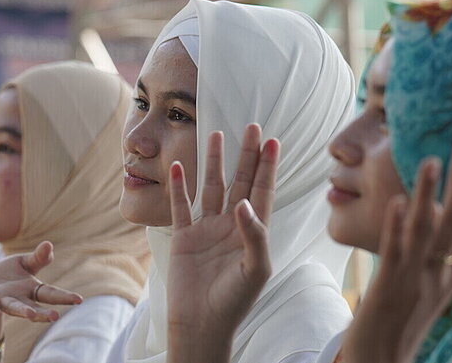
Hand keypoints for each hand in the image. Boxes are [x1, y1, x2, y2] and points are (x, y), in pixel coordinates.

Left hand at [0, 241, 82, 322]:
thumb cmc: (5, 277)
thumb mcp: (23, 263)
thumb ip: (38, 258)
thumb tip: (49, 245)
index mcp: (31, 290)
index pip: (49, 293)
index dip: (64, 297)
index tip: (79, 300)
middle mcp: (18, 299)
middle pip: (33, 307)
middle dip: (43, 313)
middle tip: (55, 317)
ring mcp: (0, 301)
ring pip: (13, 308)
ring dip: (22, 312)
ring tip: (32, 316)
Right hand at [167, 125, 278, 342]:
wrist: (200, 324)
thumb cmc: (234, 301)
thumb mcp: (254, 269)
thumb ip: (254, 235)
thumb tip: (244, 203)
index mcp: (252, 232)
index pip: (262, 191)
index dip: (268, 167)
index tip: (272, 141)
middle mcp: (231, 225)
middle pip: (240, 181)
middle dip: (246, 155)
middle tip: (252, 126)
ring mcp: (206, 229)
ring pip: (211, 187)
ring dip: (214, 162)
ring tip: (216, 135)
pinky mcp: (183, 236)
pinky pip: (181, 206)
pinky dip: (179, 186)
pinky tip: (179, 166)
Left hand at [342, 137, 451, 362]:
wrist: (383, 357)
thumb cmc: (403, 315)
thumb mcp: (429, 281)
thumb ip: (437, 251)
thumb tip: (437, 213)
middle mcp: (441, 272)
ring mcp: (416, 278)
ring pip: (427, 230)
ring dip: (430, 194)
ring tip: (434, 159)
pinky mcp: (389, 286)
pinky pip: (394, 252)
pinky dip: (398, 226)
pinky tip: (399, 202)